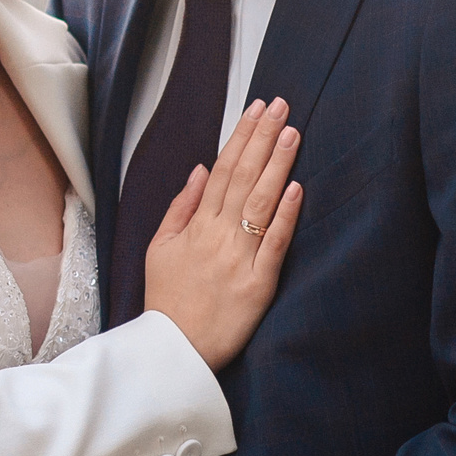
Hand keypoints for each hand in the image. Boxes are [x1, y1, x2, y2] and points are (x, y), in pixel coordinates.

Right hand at [144, 97, 303, 371]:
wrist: (174, 349)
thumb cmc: (168, 300)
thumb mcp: (159, 248)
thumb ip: (180, 207)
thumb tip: (199, 170)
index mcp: (195, 226)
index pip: (221, 171)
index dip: (240, 138)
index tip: (257, 110)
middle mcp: (217, 236)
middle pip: (243, 178)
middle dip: (262, 139)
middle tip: (281, 106)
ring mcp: (238, 258)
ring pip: (260, 203)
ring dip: (277, 165)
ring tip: (291, 133)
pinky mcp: (258, 284)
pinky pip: (274, 244)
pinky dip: (285, 215)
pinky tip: (296, 188)